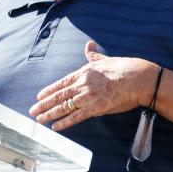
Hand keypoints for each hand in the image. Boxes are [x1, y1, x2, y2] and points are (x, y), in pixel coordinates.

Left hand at [30, 41, 157, 130]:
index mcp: (84, 72)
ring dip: (50, 114)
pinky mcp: (96, 108)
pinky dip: (64, 123)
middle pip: (59, 96)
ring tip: (39, 120)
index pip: (62, 83)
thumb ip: (94, 55)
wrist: (140, 79)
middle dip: (44, 104)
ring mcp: (88, 97)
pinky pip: (76, 117)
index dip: (49, 90)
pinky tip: (55, 127)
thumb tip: (88, 45)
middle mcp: (83, 84)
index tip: (39, 96)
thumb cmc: (126, 68)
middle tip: (32, 111)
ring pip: (64, 107)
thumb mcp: (106, 59)